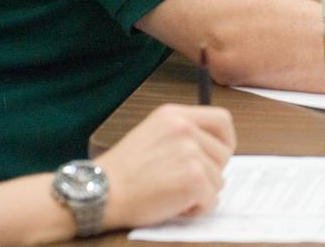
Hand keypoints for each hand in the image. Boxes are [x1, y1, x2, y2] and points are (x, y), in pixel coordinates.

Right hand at [98, 103, 235, 229]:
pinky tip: (174, 206)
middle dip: (210, 172)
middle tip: (183, 182)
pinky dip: (196, 209)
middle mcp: (185, 128)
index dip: (225, 141)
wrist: (99, 192)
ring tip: (172, 193)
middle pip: (224, 153)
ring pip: (219, 179)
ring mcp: (191, 153)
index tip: (217, 156)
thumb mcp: (152, 134)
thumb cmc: (123, 171)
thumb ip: (182, 134)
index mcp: (175, 115)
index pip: (222, 120)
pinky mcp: (194, 178)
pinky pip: (212, 200)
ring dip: (200, 193)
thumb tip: (214, 149)